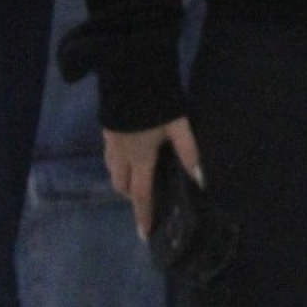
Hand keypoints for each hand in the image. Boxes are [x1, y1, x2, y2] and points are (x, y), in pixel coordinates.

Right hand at [102, 114, 201, 238]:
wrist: (128, 72)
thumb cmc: (157, 102)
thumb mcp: (178, 126)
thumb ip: (189, 152)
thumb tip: (200, 179)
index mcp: (140, 157)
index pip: (141, 194)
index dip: (144, 214)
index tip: (144, 234)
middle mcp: (122, 154)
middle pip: (122, 185)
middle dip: (132, 196)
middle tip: (147, 199)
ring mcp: (110, 142)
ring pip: (112, 171)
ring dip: (123, 180)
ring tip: (137, 179)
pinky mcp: (106, 129)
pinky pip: (109, 156)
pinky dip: (117, 163)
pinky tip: (128, 155)